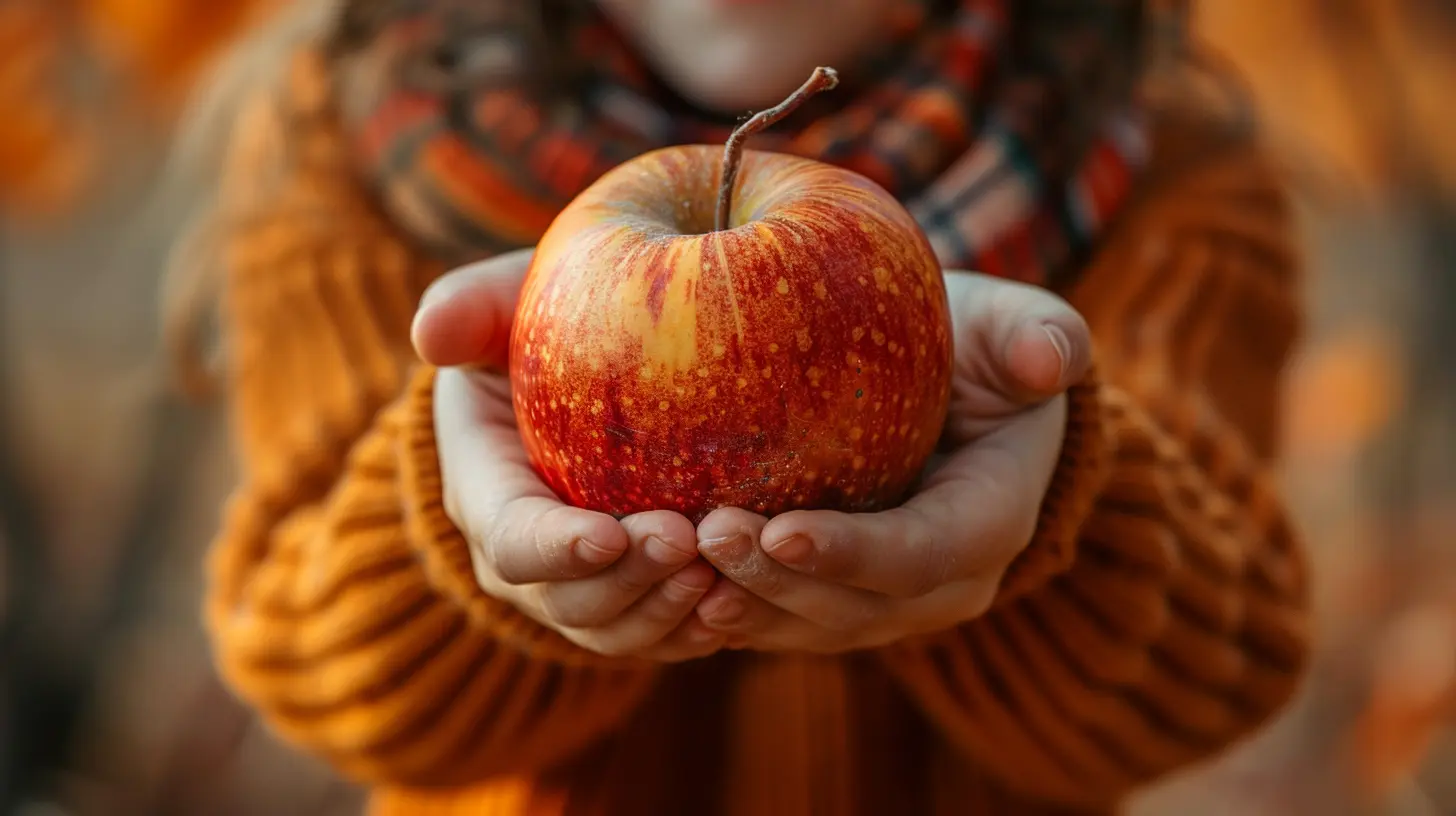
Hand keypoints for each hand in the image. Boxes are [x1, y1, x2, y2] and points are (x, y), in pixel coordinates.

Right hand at [413, 249, 724, 660]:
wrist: (589, 370)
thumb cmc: (544, 327)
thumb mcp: (505, 304)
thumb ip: (468, 308)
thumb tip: (429, 335)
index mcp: (484, 490)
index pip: (510, 539)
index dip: (557, 548)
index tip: (610, 532)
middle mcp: (523, 558)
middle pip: (568, 600)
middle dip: (628, 580)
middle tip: (686, 539)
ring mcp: (577, 588)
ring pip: (616, 631)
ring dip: (668, 612)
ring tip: (721, 577)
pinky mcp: (632, 600)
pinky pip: (661, 637)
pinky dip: (698, 628)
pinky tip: (741, 601)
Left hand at [692, 272, 1091, 652]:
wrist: (953, 400)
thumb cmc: (977, 350)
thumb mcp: (1014, 327)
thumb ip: (1040, 336)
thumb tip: (1052, 359)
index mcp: (989, 521)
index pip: (924, 554)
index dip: (856, 554)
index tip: (783, 529)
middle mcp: (943, 583)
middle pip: (857, 607)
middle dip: (780, 583)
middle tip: (708, 534)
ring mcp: (885, 603)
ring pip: (810, 626)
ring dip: (744, 603)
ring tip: (675, 564)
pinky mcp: (832, 602)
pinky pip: (779, 620)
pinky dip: (729, 606)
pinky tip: (668, 584)